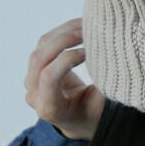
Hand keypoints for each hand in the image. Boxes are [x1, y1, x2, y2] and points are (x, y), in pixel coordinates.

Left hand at [23, 17, 105, 140]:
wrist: (79, 120)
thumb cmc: (93, 114)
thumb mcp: (102, 105)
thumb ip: (103, 83)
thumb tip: (112, 53)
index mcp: (50, 108)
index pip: (49, 77)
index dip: (66, 59)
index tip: (88, 53)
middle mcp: (35, 94)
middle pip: (40, 59)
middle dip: (63, 40)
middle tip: (87, 32)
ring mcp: (32, 79)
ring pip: (42, 46)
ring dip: (64, 32)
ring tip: (87, 25)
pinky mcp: (36, 66)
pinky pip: (45, 43)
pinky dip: (63, 32)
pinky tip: (80, 27)